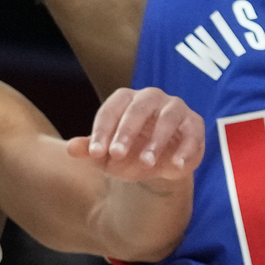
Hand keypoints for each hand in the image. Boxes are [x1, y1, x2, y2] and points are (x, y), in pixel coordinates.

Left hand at [67, 87, 204, 186]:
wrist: (158, 166)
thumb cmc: (128, 154)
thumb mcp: (107, 156)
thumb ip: (90, 151)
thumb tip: (70, 148)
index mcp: (125, 100)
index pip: (110, 110)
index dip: (101, 131)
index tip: (94, 153)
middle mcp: (151, 98)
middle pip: (138, 109)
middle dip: (126, 132)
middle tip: (116, 155)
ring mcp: (175, 109)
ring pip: (167, 118)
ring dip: (156, 141)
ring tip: (146, 163)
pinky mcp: (194, 124)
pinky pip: (193, 133)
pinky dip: (186, 149)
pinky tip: (176, 166)